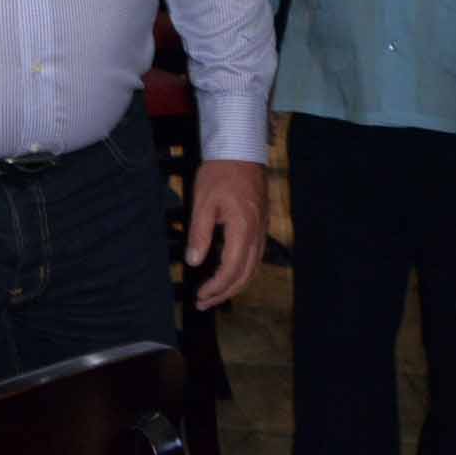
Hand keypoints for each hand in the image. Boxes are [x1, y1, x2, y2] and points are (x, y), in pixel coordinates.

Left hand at [183, 157, 265, 308]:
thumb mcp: (203, 202)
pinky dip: (242, 271)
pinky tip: (228, 274)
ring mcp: (262, 230)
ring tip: (214, 295)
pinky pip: (255, 257)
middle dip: (225, 293)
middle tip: (204, 303)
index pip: (232, 269)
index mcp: (243, 229)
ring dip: (234, 285)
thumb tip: (194, 261)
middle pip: (245, 275)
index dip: (216, 287)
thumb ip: (199, 234)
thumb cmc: (220, 173)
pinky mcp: (260, 226)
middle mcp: (257, 234)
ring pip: (252, 268)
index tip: (200, 295)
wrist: (240, 151)